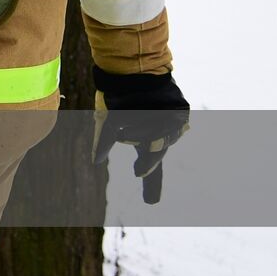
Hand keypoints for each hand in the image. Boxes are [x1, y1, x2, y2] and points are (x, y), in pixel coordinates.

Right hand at [92, 67, 189, 204]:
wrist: (129, 72)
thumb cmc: (116, 96)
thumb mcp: (106, 122)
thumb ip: (102, 143)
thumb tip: (96, 162)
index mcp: (143, 139)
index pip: (150, 166)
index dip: (151, 185)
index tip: (152, 203)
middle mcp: (158, 135)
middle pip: (156, 156)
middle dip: (149, 164)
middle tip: (139, 171)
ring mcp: (170, 125)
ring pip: (163, 142)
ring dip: (147, 137)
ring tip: (132, 124)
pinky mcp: (180, 115)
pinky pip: (173, 129)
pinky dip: (161, 129)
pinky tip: (149, 119)